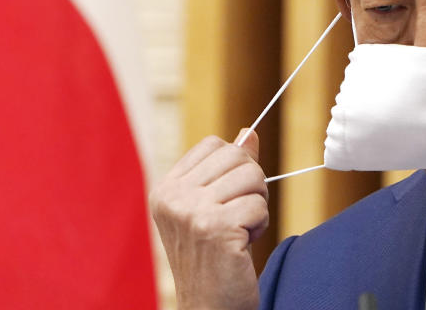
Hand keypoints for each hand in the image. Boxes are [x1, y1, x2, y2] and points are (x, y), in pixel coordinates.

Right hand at [149, 130, 267, 309]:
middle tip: (240, 215)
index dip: (235, 165)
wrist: (209, 308)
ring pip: (252, 177)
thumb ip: (228, 170)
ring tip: (240, 230)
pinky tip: (242, 245)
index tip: (230, 195)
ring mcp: (191, 211)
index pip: (213, 145)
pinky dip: (260, 225)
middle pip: (236, 156)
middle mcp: (173, 197)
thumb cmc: (213, 259)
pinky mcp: (215, 228)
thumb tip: (248, 133)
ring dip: (257, 205)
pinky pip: (259, 206)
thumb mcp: (212, 208)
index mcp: (165, 188)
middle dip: (251, 184)